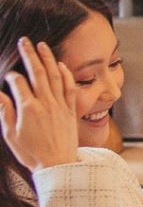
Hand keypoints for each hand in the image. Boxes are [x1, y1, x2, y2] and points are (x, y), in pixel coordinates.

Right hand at [0, 38, 78, 172]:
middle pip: (37, 73)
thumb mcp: (11, 135)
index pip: (18, 83)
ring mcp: (60, 105)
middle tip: (24, 41)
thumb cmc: (31, 153)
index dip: (12, 76)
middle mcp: (45, 103)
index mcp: (28, 109)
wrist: (58, 165)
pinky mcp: (71, 110)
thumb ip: (5, 112)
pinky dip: (65, 74)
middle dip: (30, 55)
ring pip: (54, 76)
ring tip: (42, 45)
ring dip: (48, 59)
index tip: (9, 74)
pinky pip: (69, 87)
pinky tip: (61, 65)